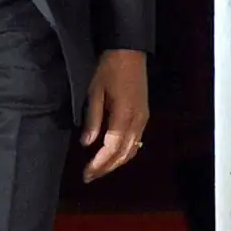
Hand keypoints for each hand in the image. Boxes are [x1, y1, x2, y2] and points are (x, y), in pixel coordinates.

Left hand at [82, 49, 149, 182]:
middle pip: (123, 153)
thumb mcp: (94, 92)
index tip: (86, 174)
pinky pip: (136, 142)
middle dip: (106, 168)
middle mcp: (138, 121)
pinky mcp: (144, 116)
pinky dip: (125, 153)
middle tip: (89, 177)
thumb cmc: (108, 70)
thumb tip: (86, 144)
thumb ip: (92, 119)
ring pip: (132, 150)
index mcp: (124, 115)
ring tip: (99, 171)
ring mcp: (143, 119)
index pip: (112, 148)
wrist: (129, 53)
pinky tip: (114, 157)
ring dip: (116, 163)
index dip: (99, 163)